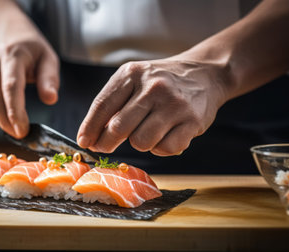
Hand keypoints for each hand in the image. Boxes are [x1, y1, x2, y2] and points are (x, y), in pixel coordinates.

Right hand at [0, 1, 58, 138]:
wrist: (5, 34)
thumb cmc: (30, 52)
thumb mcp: (47, 59)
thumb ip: (49, 79)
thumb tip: (50, 99)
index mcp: (12, 53)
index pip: (11, 85)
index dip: (15, 111)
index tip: (23, 130)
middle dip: (6, 120)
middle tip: (19, 133)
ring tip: (12, 122)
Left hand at [77, 58, 229, 155]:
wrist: (205, 74)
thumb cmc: (161, 82)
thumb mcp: (134, 80)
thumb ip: (113, 103)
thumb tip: (91, 136)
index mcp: (133, 74)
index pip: (102, 105)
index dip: (89, 128)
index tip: (84, 142)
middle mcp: (153, 87)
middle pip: (118, 128)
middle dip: (107, 142)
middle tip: (104, 147)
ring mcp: (174, 105)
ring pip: (140, 142)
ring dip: (139, 143)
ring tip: (147, 131)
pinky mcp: (192, 122)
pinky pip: (165, 149)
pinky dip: (161, 148)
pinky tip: (165, 135)